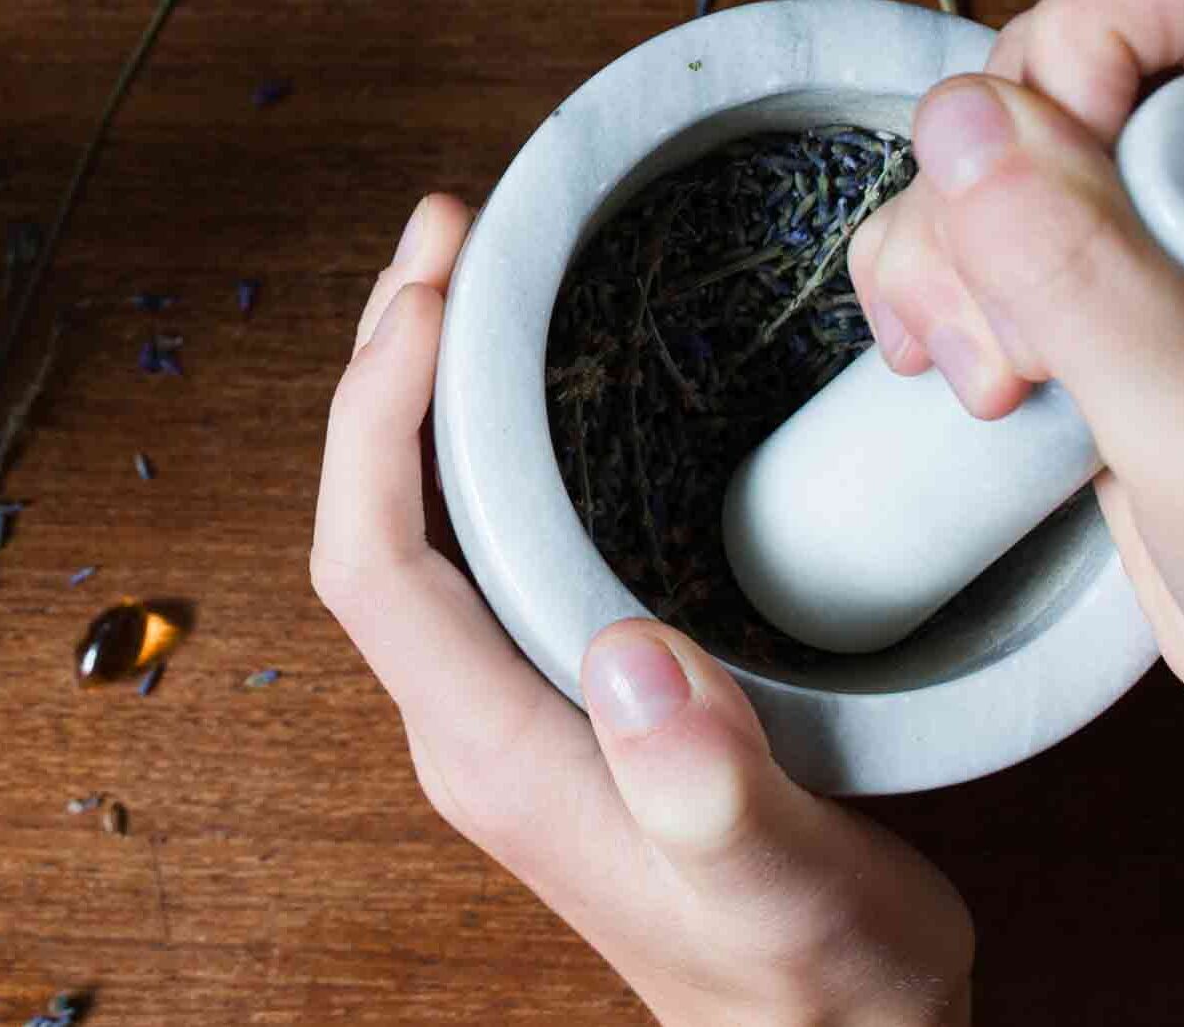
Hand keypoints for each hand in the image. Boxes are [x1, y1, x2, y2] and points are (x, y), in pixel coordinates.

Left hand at [313, 194, 973, 1026]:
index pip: (372, 558)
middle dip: (390, 366)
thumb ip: (705, 793)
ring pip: (421, 523)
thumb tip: (630, 659)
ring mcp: (511, 709)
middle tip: (445, 233)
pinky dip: (489, 447)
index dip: (376, 416)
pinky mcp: (560, 701)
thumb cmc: (812, 988)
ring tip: (470, 273)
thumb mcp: (784, 891)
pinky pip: (482, 545)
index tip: (424, 295)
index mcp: (494, 748)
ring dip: (430, 395)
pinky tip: (539, 391)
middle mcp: (475, 721)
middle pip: (375, 518)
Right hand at [850, 0, 1183, 1015]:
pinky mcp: (1124, 271)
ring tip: (998, 377)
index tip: (1060, 197)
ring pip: (996, 135)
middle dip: (993, 187)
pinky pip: (977, 212)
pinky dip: (940, 286)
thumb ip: (1088, 270)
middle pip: (1060, 44)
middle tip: (1017, 334)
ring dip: (948, 249)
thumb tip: (959, 122)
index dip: (1086, 47)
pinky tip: (989, 381)